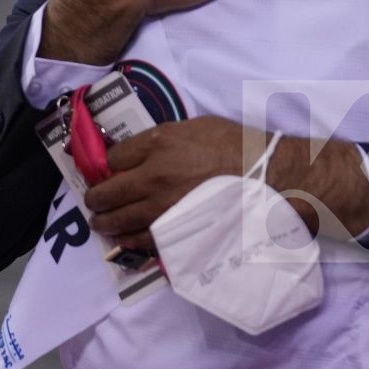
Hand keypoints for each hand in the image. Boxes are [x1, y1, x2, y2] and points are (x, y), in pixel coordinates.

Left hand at [82, 115, 368, 254]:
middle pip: (106, 191)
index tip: (110, 171)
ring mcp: (160, 209)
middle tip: (96, 201)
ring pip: (117, 220)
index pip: (114, 158)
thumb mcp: (201, 127)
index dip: (109, 166)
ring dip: (106, 222)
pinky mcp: (173, 235)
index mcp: (159, 144)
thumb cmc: (242, 148)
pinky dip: (128, 241)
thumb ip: (168, 138)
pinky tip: (125, 240)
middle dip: (97, 197)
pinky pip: (140, 241)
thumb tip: (147, 149)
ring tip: (102, 223)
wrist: (271, 181)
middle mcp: (152, 177)